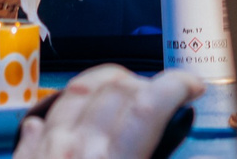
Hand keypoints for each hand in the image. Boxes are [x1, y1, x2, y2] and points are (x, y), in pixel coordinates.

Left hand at [15, 65, 204, 158]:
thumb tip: (196, 155)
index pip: (149, 104)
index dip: (176, 84)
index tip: (193, 87)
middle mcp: (76, 150)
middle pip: (115, 89)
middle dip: (145, 83)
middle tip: (162, 97)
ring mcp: (44, 152)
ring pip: (76, 92)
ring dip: (104, 86)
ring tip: (121, 95)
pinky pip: (40, 122)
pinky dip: (61, 115)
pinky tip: (69, 124)